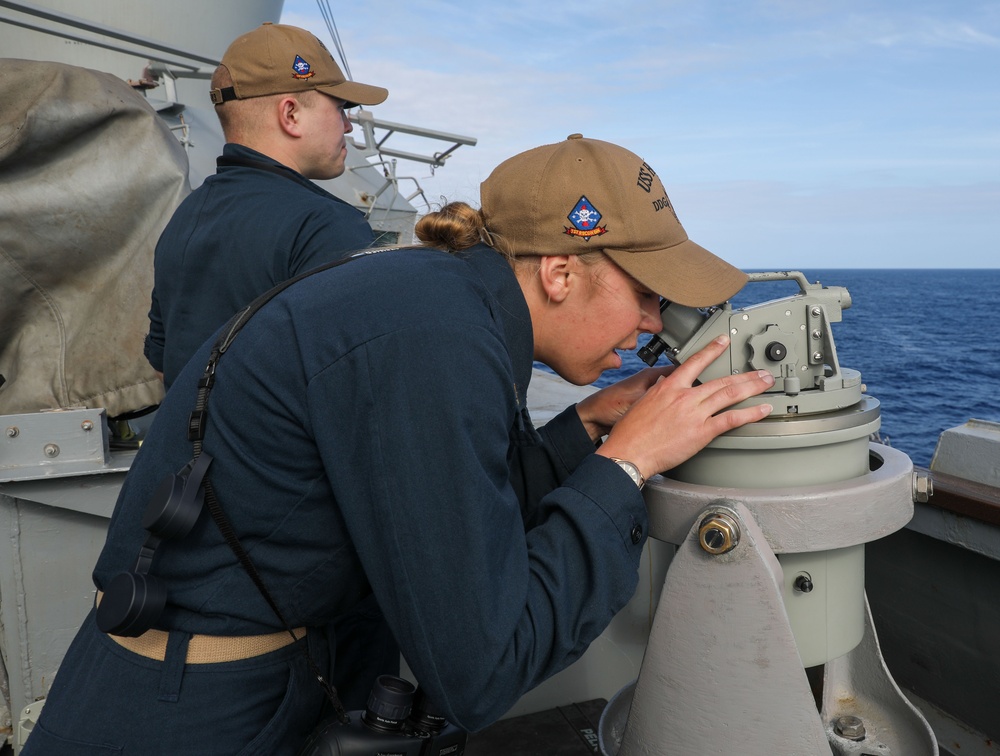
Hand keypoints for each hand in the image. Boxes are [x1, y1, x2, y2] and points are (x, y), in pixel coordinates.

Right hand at [596, 336, 774, 477]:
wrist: (629, 452)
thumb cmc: (631, 433)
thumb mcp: (641, 403)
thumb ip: (657, 392)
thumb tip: (663, 384)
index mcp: (668, 387)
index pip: (694, 362)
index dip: (712, 350)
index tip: (723, 342)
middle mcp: (684, 397)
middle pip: (720, 380)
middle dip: (745, 374)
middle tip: (760, 371)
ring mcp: (694, 413)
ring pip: (729, 395)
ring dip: (752, 387)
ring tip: (766, 384)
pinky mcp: (701, 432)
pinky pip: (731, 419)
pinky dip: (750, 414)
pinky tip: (762, 410)